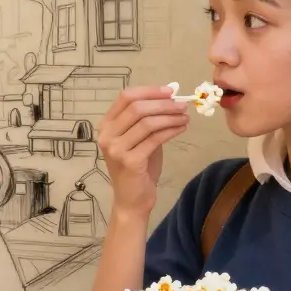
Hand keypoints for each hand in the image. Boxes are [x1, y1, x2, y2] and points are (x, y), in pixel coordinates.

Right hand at [97, 85, 189, 216]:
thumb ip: (148, 119)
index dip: (149, 91)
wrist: (131, 200)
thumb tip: (170, 96)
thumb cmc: (137, 168)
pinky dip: (171, 130)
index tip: (170, 91)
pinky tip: (181, 128)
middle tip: (182, 105)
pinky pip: (155, 139)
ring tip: (185, 116)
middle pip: (137, 108)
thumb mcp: (139, 139)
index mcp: (106, 125)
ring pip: (147, 122)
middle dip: (163, 104)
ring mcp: (116, 149)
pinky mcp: (130, 161)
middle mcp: (107, 135)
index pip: (125, 97)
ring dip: (170, 117)